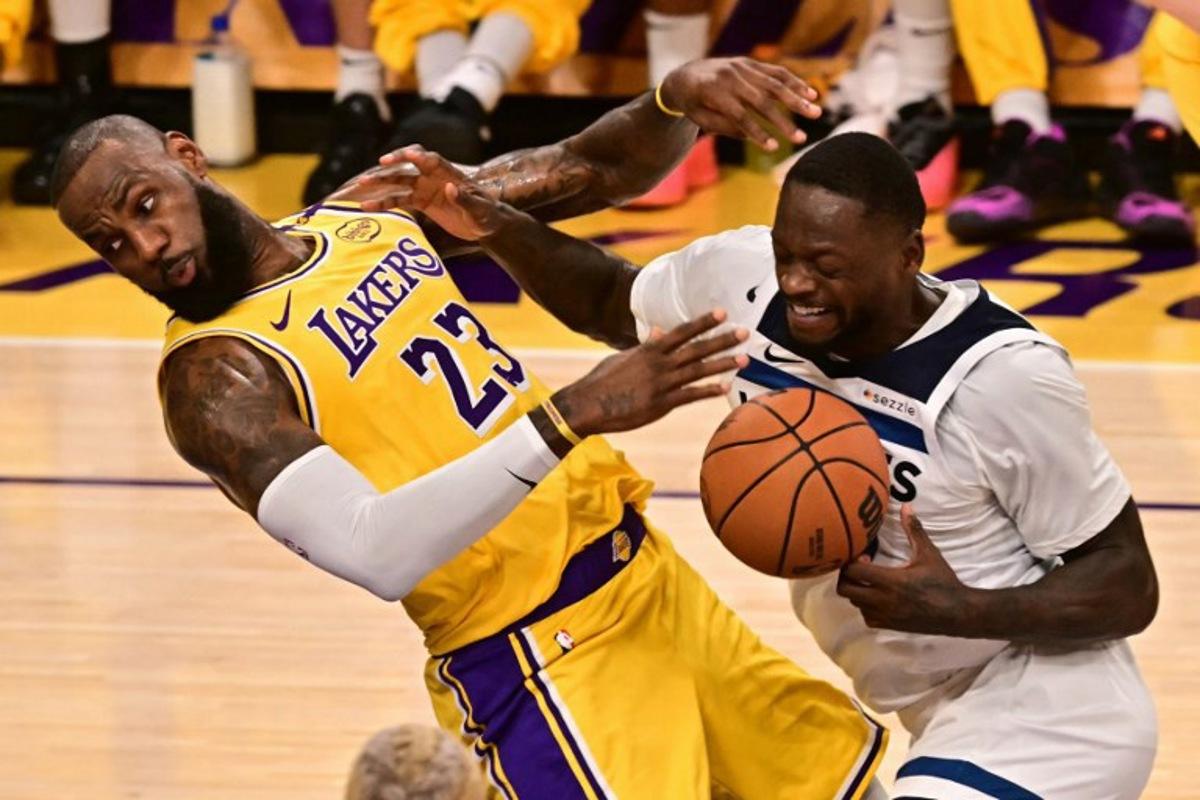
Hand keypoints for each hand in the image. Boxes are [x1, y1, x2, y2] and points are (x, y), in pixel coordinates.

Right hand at [353, 146, 502, 235]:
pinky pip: (398, 201)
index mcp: (450, 173)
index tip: (409, 157)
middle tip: (381, 163)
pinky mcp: (421, 202)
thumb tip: (450, 189)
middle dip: (396, 161)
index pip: (432, 160)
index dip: (420, 157)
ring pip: (399, 182)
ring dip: (382, 182)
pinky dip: (383, 203)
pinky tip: (366, 206)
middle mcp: (433, 177)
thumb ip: (465, 199)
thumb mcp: (479, 209)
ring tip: (362, 184)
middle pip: (411, 164)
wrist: (485, 226)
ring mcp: (425, 188)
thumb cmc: (486, 214)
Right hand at [553, 311, 748, 437]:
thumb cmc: (603, 381)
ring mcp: (660, 384)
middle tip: (745, 332)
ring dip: (722, 364)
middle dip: (721, 340)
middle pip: (696, 349)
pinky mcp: (660, 404)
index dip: (703, 322)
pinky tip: (725, 388)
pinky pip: (689, 395)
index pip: (681, 332)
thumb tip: (659, 331)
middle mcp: (658, 364)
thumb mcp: (623, 358)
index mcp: (649, 351)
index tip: (722, 312)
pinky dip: (708, 391)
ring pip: (697, 371)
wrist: (587, 404)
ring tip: (743, 359)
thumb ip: (645, 346)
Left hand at [659, 57, 822, 150]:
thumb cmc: (693, 103)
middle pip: (761, 100)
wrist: (687, 74)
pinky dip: (794, 82)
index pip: (739, 115)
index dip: (757, 132)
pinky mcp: (751, 63)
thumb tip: (751, 136)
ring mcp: (742, 66)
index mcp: (712, 91)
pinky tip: (811, 93)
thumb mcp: (700, 119)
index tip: (774, 148)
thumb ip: (724, 126)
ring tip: (816, 112)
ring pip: (773, 83)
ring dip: (797, 98)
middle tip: (802, 138)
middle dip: (783, 121)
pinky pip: (775, 72)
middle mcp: (729, 75)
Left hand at [836, 505, 973, 635]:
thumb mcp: (929, 554)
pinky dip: (866, 606)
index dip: (852, 561)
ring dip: (857, 590)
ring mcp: (884, 615)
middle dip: (847, 577)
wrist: (958, 613)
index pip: (853, 571)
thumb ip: (914, 530)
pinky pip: (866, 616)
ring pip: (854, 603)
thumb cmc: (943, 582)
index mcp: (890, 581)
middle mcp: (882, 600)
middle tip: (860, 568)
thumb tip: (906, 506)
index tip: (866, 556)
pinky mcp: (889, 626)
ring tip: (871, 580)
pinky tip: (879, 596)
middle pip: (844, 589)